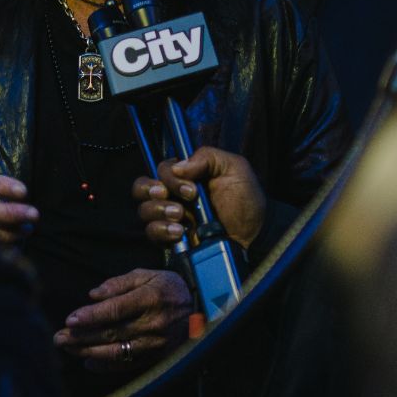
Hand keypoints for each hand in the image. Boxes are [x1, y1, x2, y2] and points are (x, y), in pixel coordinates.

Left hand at [54, 269, 191, 371]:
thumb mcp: (147, 274)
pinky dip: (107, 366)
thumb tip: (93, 295)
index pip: (115, 310)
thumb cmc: (168, 287)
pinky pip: (128, 364)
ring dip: (88, 352)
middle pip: (111, 333)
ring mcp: (156, 343)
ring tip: (68, 349)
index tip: (70, 320)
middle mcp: (153, 323)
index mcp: (150, 298)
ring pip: (117, 351)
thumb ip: (119, 283)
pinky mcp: (157, 357)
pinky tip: (88, 362)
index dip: (91, 316)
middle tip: (58, 338)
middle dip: (81, 337)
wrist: (201, 308)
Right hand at [133, 146, 266, 250]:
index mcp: (186, 174)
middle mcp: (173, 194)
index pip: (161, 169)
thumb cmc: (246, 198)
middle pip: (141, 188)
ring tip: (182, 219)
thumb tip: (178, 167)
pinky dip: (161, 232)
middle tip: (175, 202)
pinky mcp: (171, 239)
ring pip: (144, 211)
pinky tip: (180, 233)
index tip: (192, 189)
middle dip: (151, 192)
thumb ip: (207, 157)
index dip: (169, 178)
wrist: (255, 233)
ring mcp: (171, 217)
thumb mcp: (233, 167)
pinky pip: (152, 234)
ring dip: (159, 213)